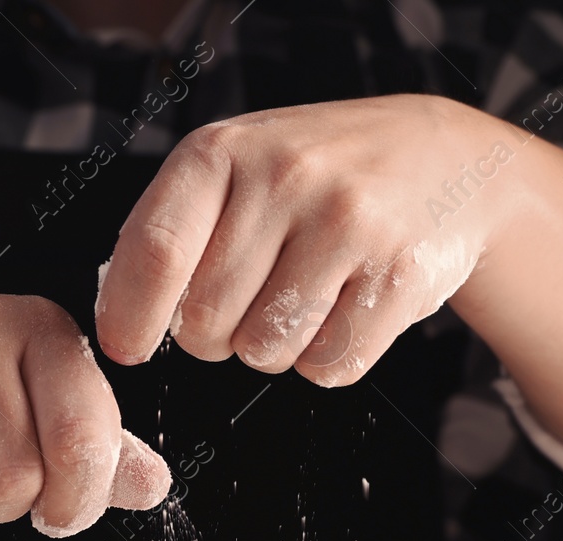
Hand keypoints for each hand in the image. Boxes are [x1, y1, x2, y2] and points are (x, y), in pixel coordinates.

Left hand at [95, 95, 515, 385]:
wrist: (442, 159)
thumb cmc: (313, 177)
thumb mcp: (235, 171)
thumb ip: (174, 234)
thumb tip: (119, 326)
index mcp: (224, 152)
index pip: (156, 251)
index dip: (132, 315)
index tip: (127, 349)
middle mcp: (286, 178)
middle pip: (206, 323)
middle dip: (215, 334)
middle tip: (251, 298)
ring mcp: (350, 224)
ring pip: (265, 352)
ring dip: (274, 348)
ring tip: (303, 295)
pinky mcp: (400, 273)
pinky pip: (329, 366)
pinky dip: (328, 357)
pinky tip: (346, 306)